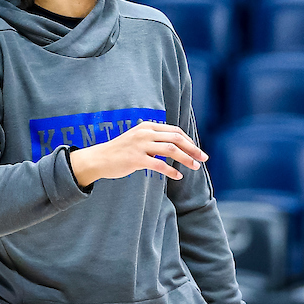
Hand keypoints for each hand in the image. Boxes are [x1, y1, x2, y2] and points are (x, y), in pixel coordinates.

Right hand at [68, 121, 206, 186]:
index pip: (175, 131)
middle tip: (204, 158)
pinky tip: (178, 176)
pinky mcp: (136, 158)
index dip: (189, 141)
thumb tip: (175, 147)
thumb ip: (155, 139)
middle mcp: (145, 133)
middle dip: (193, 148)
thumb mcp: (139, 139)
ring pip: (171, 150)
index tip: (198, 150)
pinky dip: (171, 171)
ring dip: (186, 159)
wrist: (100, 158)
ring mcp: (140, 145)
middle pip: (176, 138)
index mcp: (148, 126)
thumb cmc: (121, 151)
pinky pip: (159, 164)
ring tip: (195, 167)